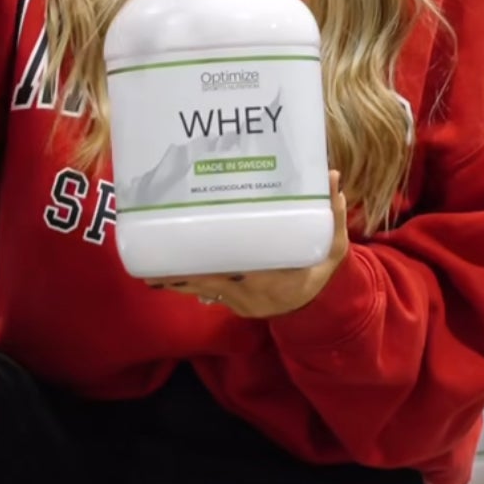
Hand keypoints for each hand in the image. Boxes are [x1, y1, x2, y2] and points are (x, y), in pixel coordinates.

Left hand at [149, 173, 348, 318]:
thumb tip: (331, 177)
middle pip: (212, 283)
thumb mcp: (332, 247)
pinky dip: (187, 285)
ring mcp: (240, 303)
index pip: (241, 273)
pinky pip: (207, 294)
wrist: (318, 306)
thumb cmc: (319, 271)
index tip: (195, 250)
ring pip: (205, 291)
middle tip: (158, 260)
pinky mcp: (233, 305)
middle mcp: (252, 296)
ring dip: (179, 281)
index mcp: (273, 282)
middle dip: (185, 273)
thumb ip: (332, 214)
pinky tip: (164, 277)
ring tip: (151, 272)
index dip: (215, 265)